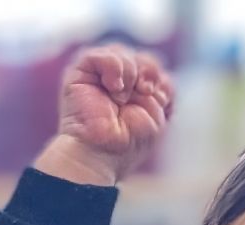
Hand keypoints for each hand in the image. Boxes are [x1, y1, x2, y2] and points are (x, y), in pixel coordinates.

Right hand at [36, 44, 174, 184]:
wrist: (102, 153)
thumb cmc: (128, 143)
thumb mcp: (157, 116)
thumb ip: (163, 89)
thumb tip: (154, 71)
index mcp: (135, 92)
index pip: (153, 67)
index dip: (160, 78)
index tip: (160, 100)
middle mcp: (117, 81)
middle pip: (140, 56)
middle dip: (148, 71)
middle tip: (145, 91)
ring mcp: (98, 76)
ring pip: (122, 52)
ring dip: (130, 72)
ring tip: (122, 98)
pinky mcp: (81, 72)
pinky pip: (101, 55)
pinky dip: (113, 68)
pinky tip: (113, 89)